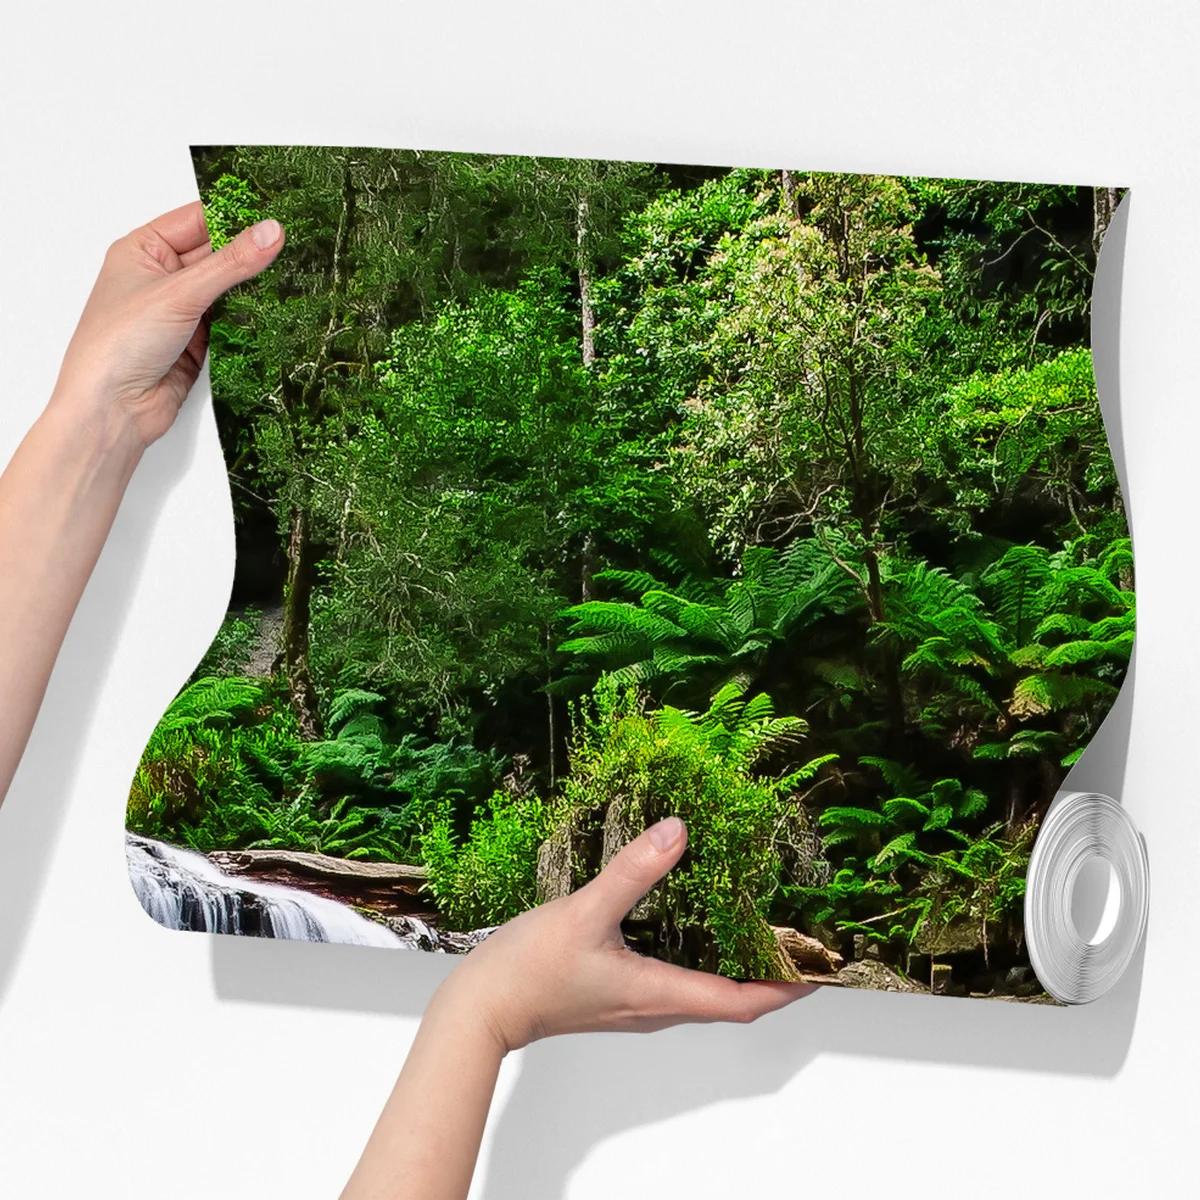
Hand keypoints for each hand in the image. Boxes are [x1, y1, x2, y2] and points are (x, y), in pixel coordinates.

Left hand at [49, 201, 283, 449]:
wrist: (113, 410)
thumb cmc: (120, 343)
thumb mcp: (180, 293)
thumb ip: (230, 264)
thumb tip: (271, 232)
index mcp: (143, 250)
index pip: (198, 220)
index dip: (235, 217)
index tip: (275, 216)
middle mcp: (161, 277)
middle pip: (216, 255)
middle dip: (249, 255)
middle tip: (293, 247)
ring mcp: (181, 311)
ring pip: (228, 291)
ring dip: (253, 291)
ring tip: (294, 278)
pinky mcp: (198, 343)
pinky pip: (232, 324)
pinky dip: (251, 321)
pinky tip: (276, 314)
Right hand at [431, 817, 814, 1054]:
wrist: (482, 1009)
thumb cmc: (529, 970)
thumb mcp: (585, 912)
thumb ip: (633, 870)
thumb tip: (679, 831)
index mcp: (658, 995)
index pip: (741, 1001)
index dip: (785, 987)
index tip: (818, 969)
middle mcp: (655, 1008)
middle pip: (731, 1000)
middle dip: (769, 975)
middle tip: (797, 942)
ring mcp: (635, 1005)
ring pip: (703, 992)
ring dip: (735, 968)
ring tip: (756, 929)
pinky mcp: (616, 994)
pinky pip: (676, 982)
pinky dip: (700, 961)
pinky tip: (690, 925)